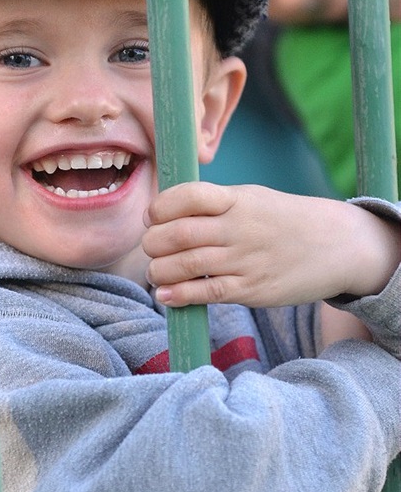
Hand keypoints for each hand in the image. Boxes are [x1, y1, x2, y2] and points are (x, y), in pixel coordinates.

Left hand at [142, 182, 400, 307]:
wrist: (339, 246)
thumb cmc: (284, 221)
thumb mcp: (253, 199)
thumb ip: (213, 205)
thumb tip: (163, 217)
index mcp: (238, 199)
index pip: (187, 196)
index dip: (160, 208)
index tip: (152, 217)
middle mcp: (240, 228)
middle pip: (178, 234)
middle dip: (153, 243)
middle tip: (151, 248)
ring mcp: (246, 260)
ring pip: (186, 265)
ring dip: (160, 271)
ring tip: (156, 273)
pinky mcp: (252, 289)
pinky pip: (207, 292)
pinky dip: (179, 295)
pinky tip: (166, 295)